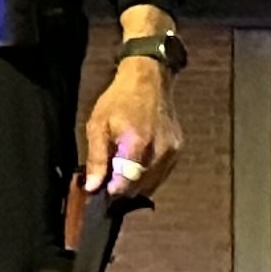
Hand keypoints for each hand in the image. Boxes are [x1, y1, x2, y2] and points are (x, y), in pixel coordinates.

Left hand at [81, 56, 179, 201]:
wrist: (149, 81)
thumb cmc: (119, 100)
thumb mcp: (98, 125)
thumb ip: (96, 158)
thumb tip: (92, 186)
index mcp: (137, 144)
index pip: (126, 183)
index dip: (112, 190)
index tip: (101, 188)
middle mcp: (159, 151)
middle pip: (139, 187)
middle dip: (122, 187)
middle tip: (108, 176)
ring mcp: (172, 151)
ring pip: (151, 184)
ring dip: (135, 183)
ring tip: (122, 169)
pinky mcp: (178, 150)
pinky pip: (161, 174)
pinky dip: (148, 175)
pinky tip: (137, 163)